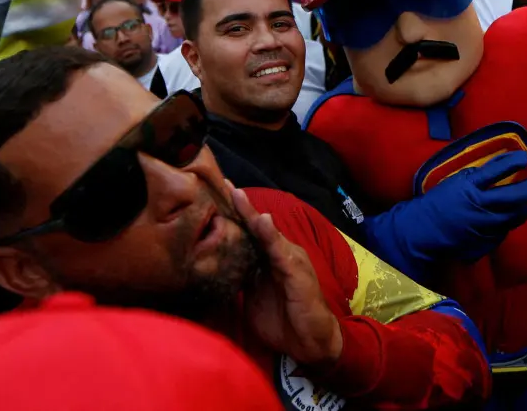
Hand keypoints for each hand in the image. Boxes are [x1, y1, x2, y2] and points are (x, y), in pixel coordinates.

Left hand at [233, 189, 343, 366]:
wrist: (311, 343)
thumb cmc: (283, 320)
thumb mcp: (254, 298)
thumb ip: (240, 279)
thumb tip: (216, 268)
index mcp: (269, 259)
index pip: (248, 233)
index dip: (233, 216)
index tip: (215, 195)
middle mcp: (280, 254)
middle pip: (256, 227)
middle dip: (239, 205)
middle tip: (221, 183)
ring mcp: (290, 261)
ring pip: (267, 234)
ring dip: (251, 214)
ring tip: (236, 194)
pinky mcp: (297, 273)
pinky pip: (281, 252)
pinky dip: (271, 237)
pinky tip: (263, 221)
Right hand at [363, 151, 526, 276]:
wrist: (421, 232)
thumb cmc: (437, 202)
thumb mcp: (454, 181)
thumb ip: (477, 175)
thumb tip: (501, 164)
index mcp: (469, 186)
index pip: (498, 170)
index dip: (515, 162)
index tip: (525, 159)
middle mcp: (481, 206)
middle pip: (518, 196)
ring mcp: (486, 226)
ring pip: (517, 215)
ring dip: (520, 208)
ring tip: (518, 205)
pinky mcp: (486, 242)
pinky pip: (505, 231)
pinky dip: (506, 224)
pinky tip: (500, 220)